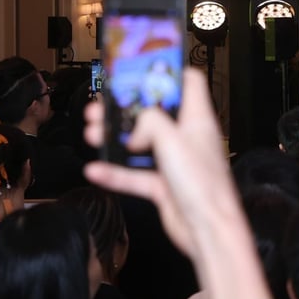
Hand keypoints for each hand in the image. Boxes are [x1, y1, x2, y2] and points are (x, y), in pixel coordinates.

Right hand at [83, 68, 231, 257]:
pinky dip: (115, 172)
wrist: (208, 229)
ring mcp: (175, 161)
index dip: (167, 72)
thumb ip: (150, 122)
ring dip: (115, 137)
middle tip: (100, 107)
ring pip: (140, 143)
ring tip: (91, 131)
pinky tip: (94, 169)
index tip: (140, 69)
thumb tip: (135, 126)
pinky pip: (134, 175)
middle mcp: (187, 137)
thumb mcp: (173, 140)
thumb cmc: (202, 184)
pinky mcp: (164, 185)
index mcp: (198, 120)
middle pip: (155, 113)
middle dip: (126, 108)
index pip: (189, 83)